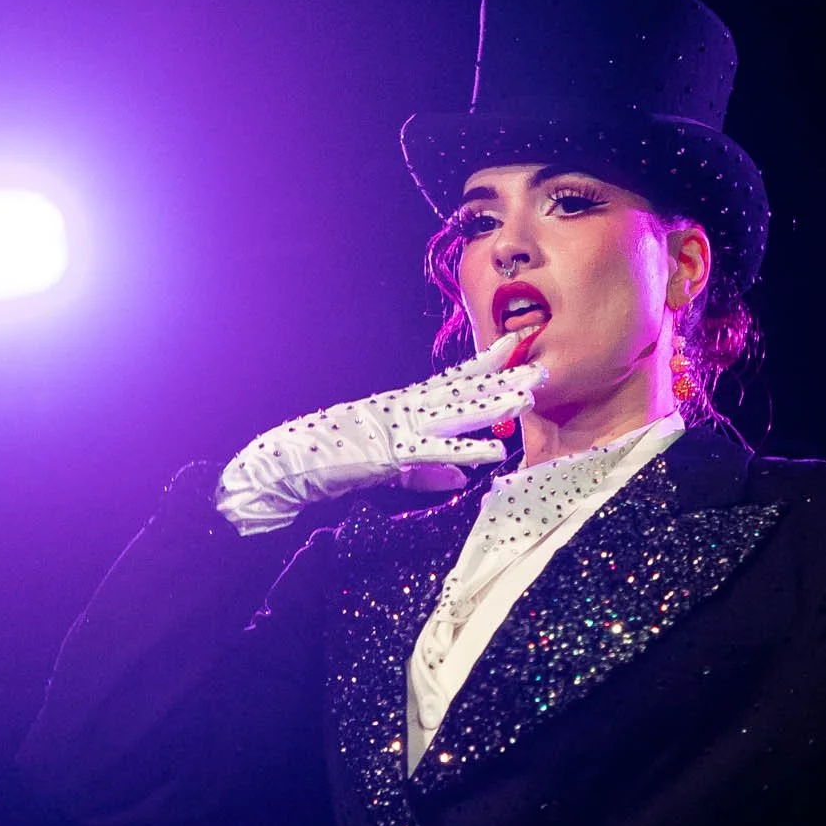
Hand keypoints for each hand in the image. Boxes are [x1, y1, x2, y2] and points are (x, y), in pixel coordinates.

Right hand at [215, 333, 545, 533]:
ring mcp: (397, 426)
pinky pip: (436, 451)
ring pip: (456, 413)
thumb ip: (424, 471)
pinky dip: (466, 451)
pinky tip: (495, 452)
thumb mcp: (387, 469)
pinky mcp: (390, 451)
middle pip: (462, 391)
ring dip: (493, 406)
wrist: (287, 465)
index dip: (481, 365)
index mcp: (401, 406)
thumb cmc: (330, 464)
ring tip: (527, 398)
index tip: (510, 349)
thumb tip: (460, 476)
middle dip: (501, 379)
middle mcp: (403, 408)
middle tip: (538, 367)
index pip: (449, 382)